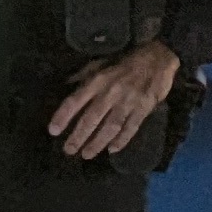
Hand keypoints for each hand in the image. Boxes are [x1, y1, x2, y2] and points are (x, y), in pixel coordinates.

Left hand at [49, 40, 177, 160]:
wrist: (158, 57)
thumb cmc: (125, 60)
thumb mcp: (101, 63)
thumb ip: (83, 75)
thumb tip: (66, 85)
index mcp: (97, 81)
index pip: (74, 101)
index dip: (62, 117)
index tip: (53, 131)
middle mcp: (110, 93)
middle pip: (90, 119)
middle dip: (78, 137)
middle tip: (68, 150)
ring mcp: (128, 102)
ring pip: (110, 127)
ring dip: (97, 143)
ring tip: (87, 154)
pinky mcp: (144, 108)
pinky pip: (131, 128)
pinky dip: (122, 140)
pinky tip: (112, 150)